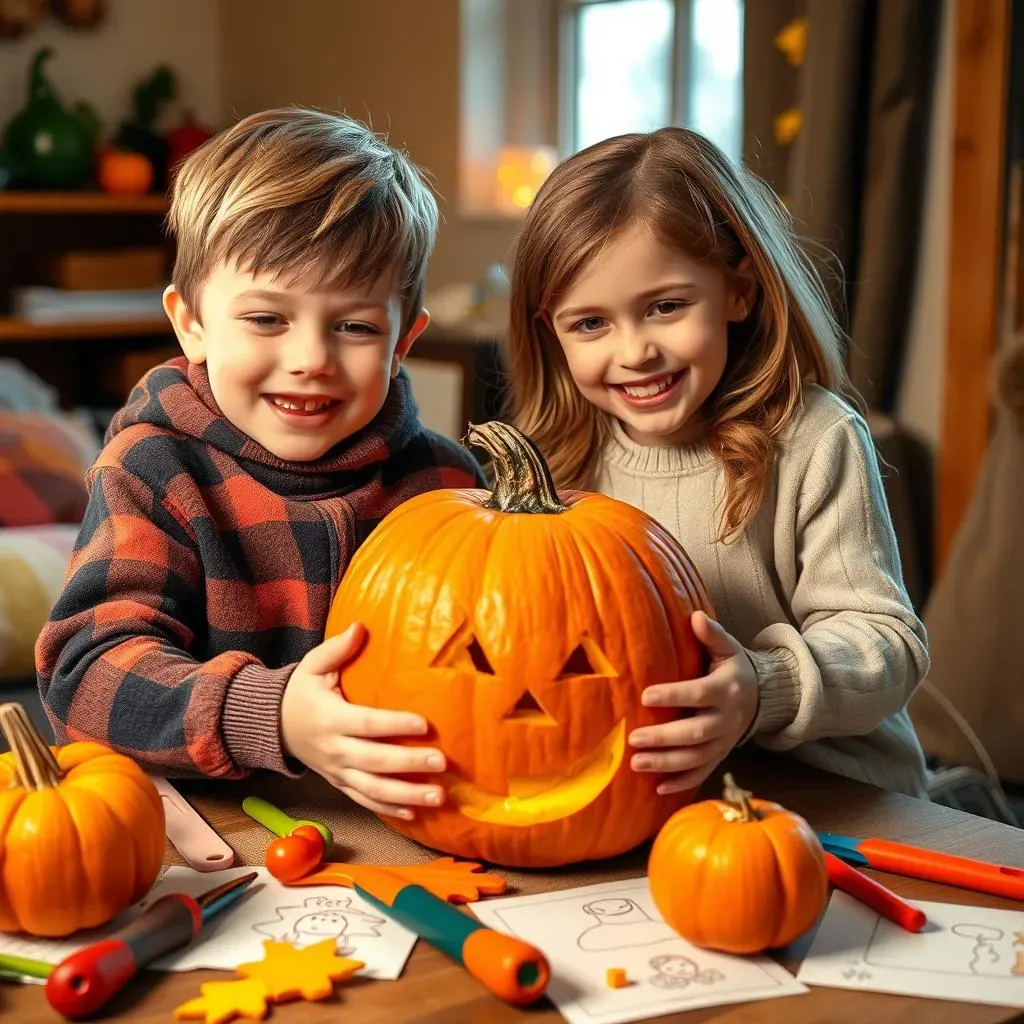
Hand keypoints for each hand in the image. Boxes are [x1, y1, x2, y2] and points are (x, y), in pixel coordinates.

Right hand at [281, 623, 446, 819]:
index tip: (424, 724)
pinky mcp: (340, 784)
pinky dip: (389, 810)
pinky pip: (365, 802)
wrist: (274, 725)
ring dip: (406, 796)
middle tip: (441, 762)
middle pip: (375, 762)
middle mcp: (334, 750)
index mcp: (330, 719)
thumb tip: (361, 626)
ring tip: (438, 797)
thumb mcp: (313, 666)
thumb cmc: (301, 691)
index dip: (394, 726)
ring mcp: (337, 772)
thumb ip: (338, 649)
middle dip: (409, 764)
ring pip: (372, 790)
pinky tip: (415, 814)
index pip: (367, 724)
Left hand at [629, 610, 758, 793]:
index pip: (699, 694)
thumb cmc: (734, 669)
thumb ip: (712, 635)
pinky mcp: (720, 756)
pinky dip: (682, 784)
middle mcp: (727, 719)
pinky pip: (702, 774)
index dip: (674, 695)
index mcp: (726, 689)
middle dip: (664, 738)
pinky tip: (658, 788)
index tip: (645, 695)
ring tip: (636, 763)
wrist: (763, 698)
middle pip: (696, 733)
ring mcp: (725, 742)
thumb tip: (696, 617)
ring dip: (666, 763)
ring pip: (696, 758)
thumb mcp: (728, 648)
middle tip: (633, 739)